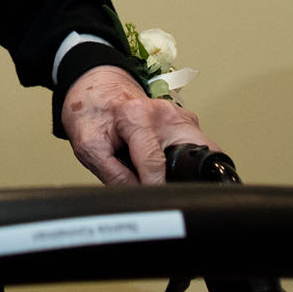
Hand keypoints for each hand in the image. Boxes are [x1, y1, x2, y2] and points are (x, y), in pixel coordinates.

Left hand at [61, 64, 216, 184]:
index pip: (154, 164)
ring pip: (203, 150)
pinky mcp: (187, 119)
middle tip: (168, 187)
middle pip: (194, 154)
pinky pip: (197, 145)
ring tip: (165, 174)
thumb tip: (140, 197)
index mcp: (137, 117)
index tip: (153, 202)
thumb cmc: (92, 114)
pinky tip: (169, 162)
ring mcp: (180, 114)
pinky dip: (187, 159)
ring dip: (189, 168)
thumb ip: (114, 176)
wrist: (96, 90)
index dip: (154, 189)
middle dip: (187, 177)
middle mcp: (164, 113)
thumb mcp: (89, 148)